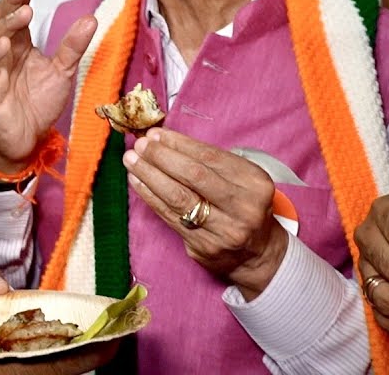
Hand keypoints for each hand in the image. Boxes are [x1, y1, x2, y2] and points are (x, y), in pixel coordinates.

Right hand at [0, 0, 96, 171]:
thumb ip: (72, 46)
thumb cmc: (40, 104)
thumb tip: (90, 18)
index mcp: (20, 46)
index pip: (18, 12)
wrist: (28, 140)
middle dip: (12, 0)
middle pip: (2, 19)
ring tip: (25, 11)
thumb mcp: (62, 72)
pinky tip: (6, 44)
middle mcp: (3, 53)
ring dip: (8, 24)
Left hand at [123, 128, 287, 299]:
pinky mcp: (204, 247)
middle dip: (162, 157)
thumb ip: (209, 162)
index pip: (210, 157)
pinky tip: (137, 181)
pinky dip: (150, 196)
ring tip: (131, 160)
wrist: (256, 253)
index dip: (180, 144)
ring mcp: (224, 230)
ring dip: (149, 175)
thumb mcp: (241, 180)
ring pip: (178, 197)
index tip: (156, 134)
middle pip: (194, 176)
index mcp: (255, 183)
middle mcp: (243, 207)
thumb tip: (163, 140)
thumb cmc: (242, 206)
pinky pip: (170, 217)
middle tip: (140, 144)